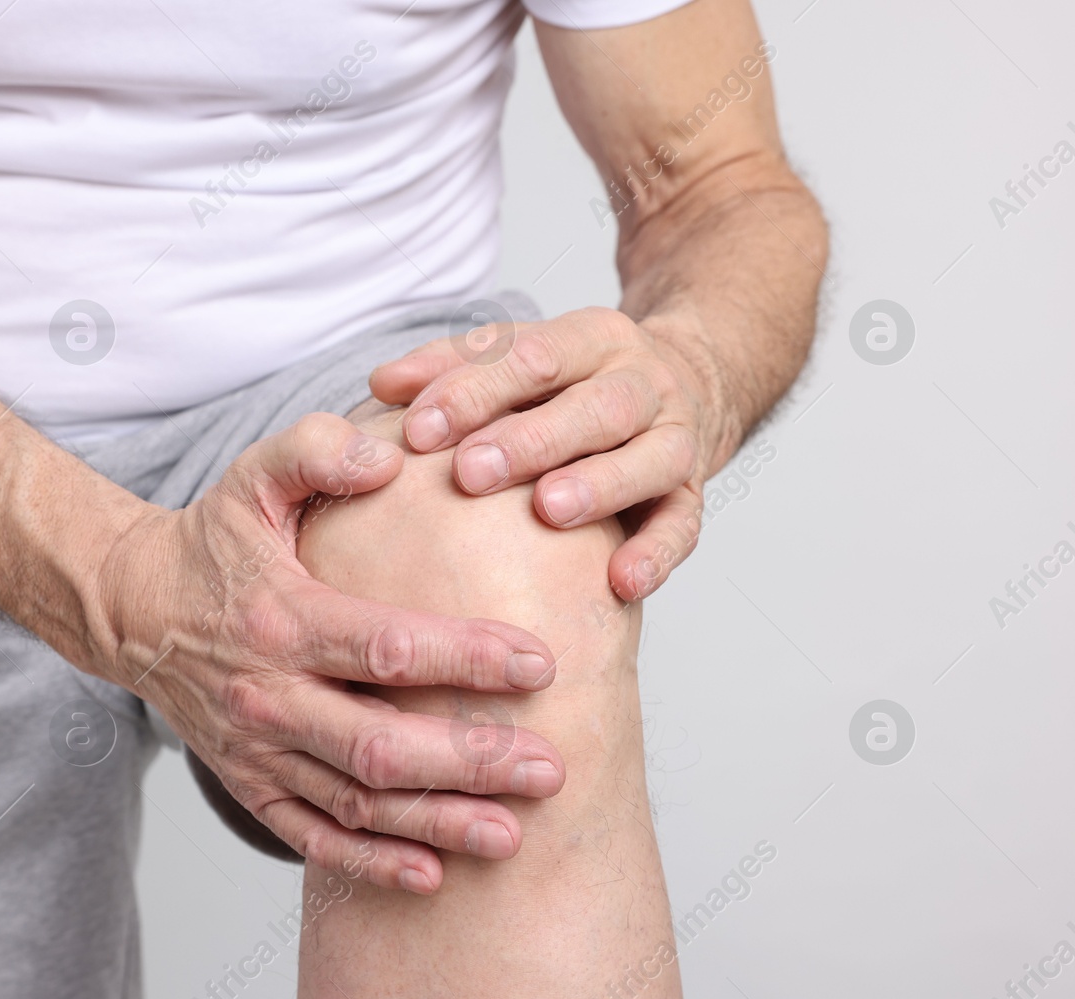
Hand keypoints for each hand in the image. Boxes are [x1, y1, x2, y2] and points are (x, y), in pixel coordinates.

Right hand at [92, 413, 567, 893]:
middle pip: (379, 744)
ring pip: (355, 802)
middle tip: (549, 769)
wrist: (133, 608)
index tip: (542, 664)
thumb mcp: (255, 477)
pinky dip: (368, 862)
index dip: (468, 657)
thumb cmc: (213, 541)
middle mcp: (268, 695)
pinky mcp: (249, 784)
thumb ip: (316, 451)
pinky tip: (430, 874)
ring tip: (513, 835)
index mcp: (281, 618)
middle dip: (470, 761)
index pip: (387, 647)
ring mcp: (257, 750)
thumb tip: (387, 456)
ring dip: (435, 822)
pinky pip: (311, 836)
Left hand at [369, 307, 728, 600]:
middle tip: (470, 472)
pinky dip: (657, 554)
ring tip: (548, 510)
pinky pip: (683, 526)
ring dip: (599, 485)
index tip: (418, 430)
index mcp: (593, 338)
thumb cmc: (571, 385)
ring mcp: (676, 438)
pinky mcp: (692, 494)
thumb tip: (382, 383)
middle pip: (595, 405)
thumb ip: (453, 369)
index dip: (474, 391)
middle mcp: (643, 382)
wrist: (684, 386)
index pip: (534, 355)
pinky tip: (620, 582)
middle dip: (531, 438)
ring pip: (649, 458)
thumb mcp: (520, 360)